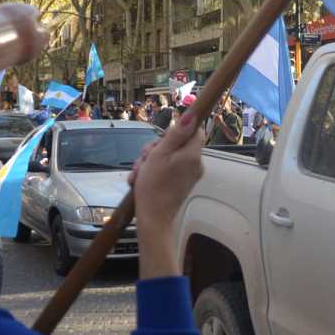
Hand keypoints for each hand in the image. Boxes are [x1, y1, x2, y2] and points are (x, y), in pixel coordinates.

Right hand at [127, 112, 203, 278]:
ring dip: (150, 162)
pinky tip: (141, 180)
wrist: (153, 219)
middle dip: (156, 148)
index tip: (162, 138)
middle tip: (144, 158)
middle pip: (177, 144)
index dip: (177, 131)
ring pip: (168, 157)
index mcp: (193, 154)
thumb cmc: (154, 186)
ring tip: (139, 173)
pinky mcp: (181, 185)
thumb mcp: (160, 154)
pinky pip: (168, 170)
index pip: (194, 131)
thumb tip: (193, 114)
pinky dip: (154, 172)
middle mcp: (195, 164)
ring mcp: (189, 176)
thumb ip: (177, 133)